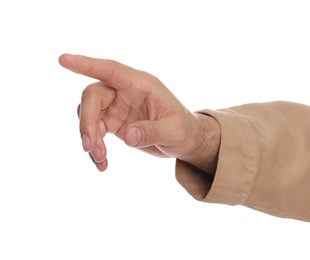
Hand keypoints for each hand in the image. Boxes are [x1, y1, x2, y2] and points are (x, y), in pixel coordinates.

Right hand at [59, 54, 219, 172]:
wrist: (183, 142)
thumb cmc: (183, 130)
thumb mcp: (174, 131)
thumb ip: (153, 131)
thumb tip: (129, 135)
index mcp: (140, 84)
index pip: (110, 70)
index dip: (87, 64)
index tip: (64, 60)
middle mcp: (125, 92)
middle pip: (93, 97)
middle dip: (87, 121)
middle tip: (91, 147)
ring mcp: (117, 107)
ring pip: (89, 115)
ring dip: (89, 138)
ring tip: (100, 158)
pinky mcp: (113, 123)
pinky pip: (94, 132)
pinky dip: (95, 148)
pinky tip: (102, 164)